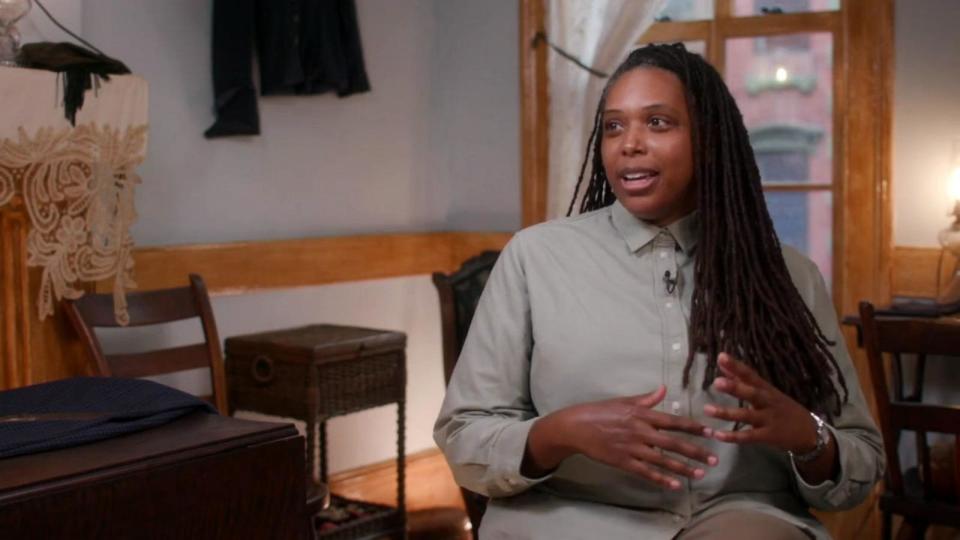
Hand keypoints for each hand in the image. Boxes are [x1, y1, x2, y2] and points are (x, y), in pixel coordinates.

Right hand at [527, 385, 717, 490]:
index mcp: (642, 415)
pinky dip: (661, 479)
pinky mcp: (623, 462)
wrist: (576, 426)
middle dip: (696, 451)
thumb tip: (663, 389)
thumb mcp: (624, 401)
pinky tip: (675, 485)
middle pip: (673, 443)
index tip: (710, 432)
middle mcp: (640, 432)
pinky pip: (646, 472)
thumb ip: (646, 399)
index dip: (693, 427)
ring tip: (701, 473)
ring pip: (663, 460)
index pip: (674, 421)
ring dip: (683, 467)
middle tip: (714, 458)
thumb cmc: (600, 411)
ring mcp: (632, 448)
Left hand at [703, 353, 818, 453]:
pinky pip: (749, 437)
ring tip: (707, 409)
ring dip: (727, 413)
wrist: (809, 432)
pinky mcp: (768, 436)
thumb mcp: (766, 392)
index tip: (721, 356)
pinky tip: (718, 435)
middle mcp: (768, 402)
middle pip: (751, 393)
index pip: (751, 375)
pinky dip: (733, 436)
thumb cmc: (782, 408)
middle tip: (716, 382)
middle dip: (735, 387)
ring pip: (747, 416)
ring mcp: (769, 420)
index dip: (736, 366)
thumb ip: (742, 379)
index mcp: (766, 389)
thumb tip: (723, 363)